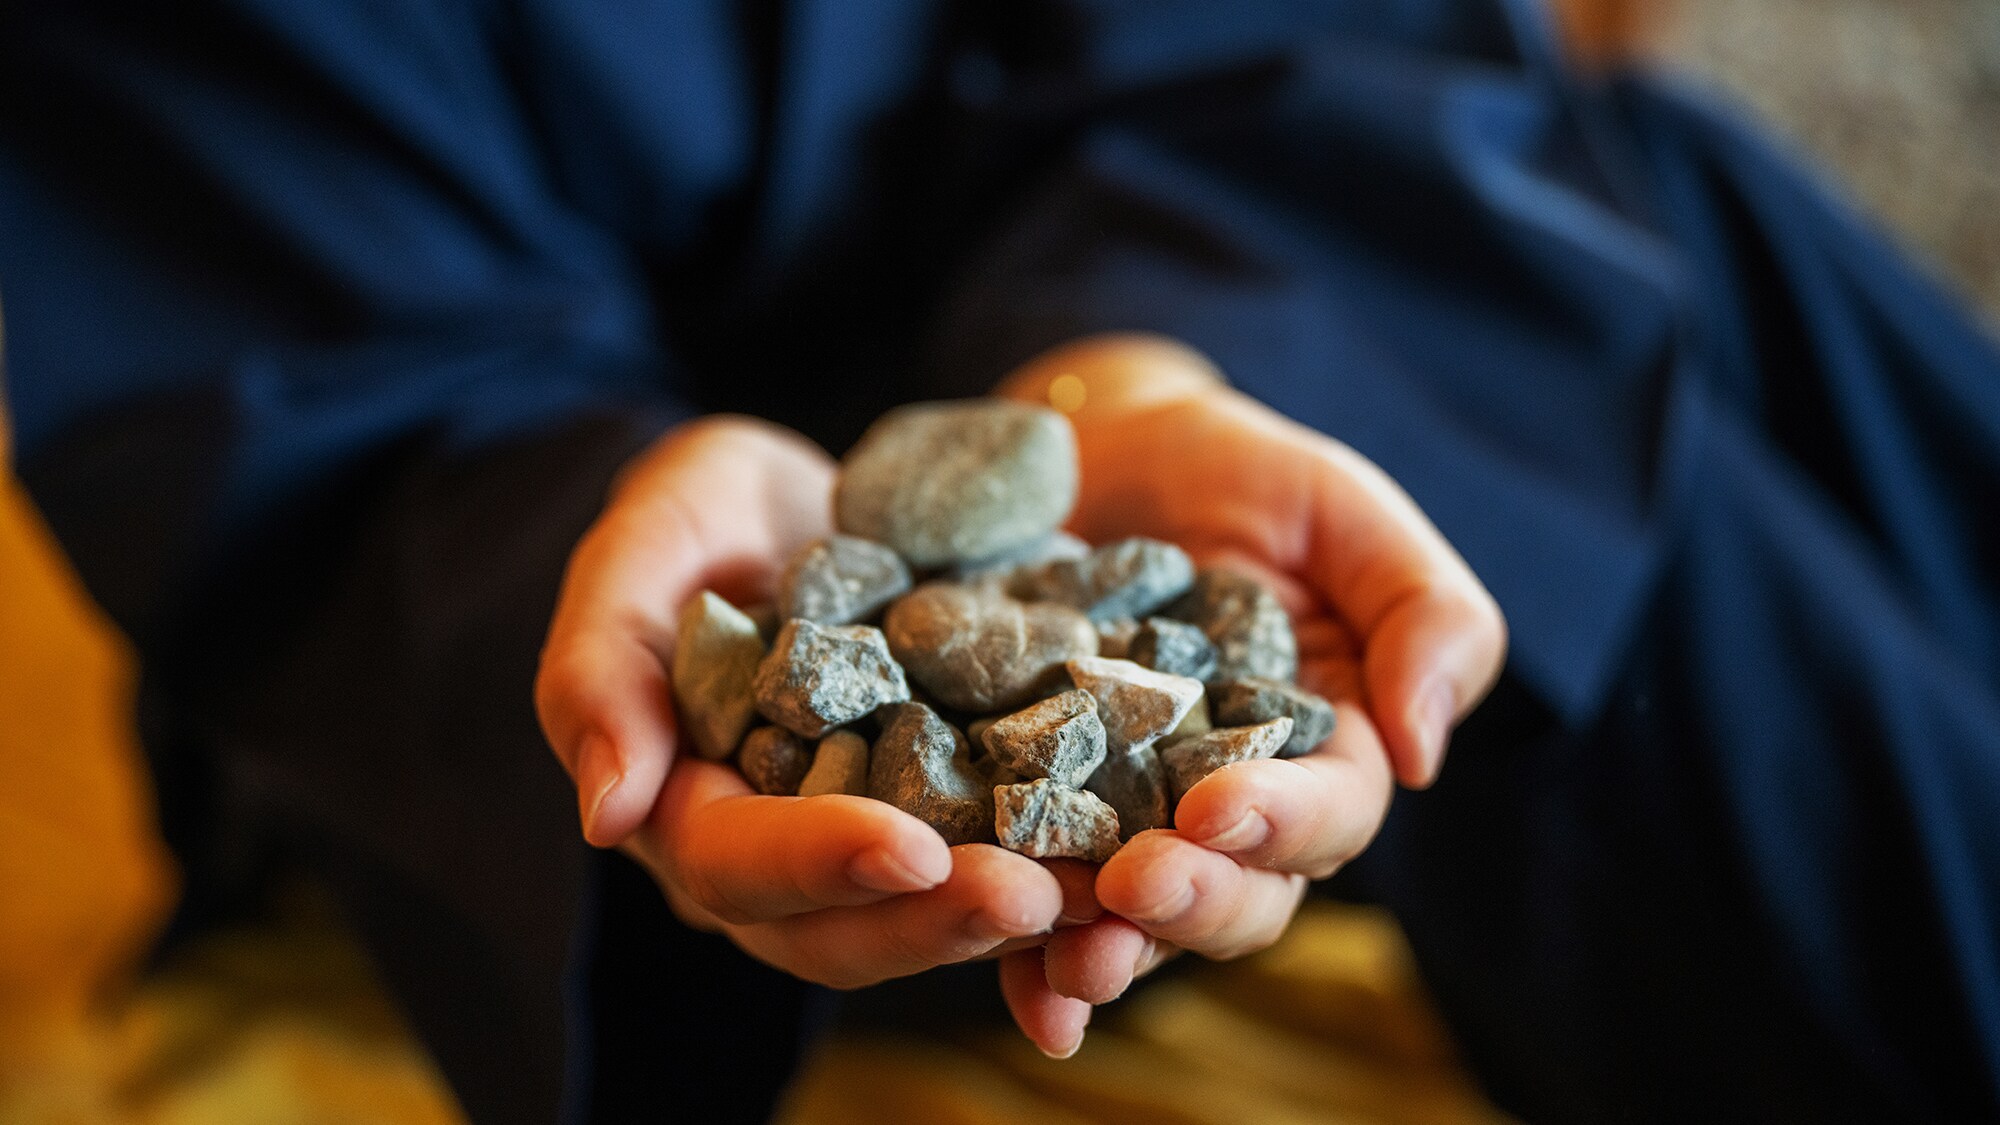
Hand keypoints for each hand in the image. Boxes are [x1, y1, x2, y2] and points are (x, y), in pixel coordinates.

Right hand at [533, 416, 1081, 995]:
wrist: (819, 500)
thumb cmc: (706, 516)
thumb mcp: (642, 549)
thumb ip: (599, 667)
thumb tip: (606, 817)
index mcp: (691, 812)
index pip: (738, 866)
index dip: (821, 863)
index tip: (906, 845)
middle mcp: (790, 858)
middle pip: (851, 928)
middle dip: (941, 918)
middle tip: (1036, 897)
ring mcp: (887, 845)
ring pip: (943, 917)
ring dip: (1026, 917)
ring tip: (1111, 893)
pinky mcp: (971, 815)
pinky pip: (1021, 864)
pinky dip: (1081, 871)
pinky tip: (1154, 853)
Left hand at [991, 335, 1507, 1054]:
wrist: (1099, 452)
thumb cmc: (1241, 475)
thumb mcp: (1344, 511)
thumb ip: (1424, 614)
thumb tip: (1424, 755)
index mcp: (1327, 752)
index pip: (1330, 813)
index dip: (1282, 822)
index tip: (1217, 806)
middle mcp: (1233, 811)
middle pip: (1239, 895)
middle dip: (1191, 901)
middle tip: (1136, 885)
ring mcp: (1131, 825)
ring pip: (1137, 921)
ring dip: (1108, 950)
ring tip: (1069, 957)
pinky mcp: (1038, 819)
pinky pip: (1037, 900)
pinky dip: (1024, 957)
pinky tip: (1015, 986)